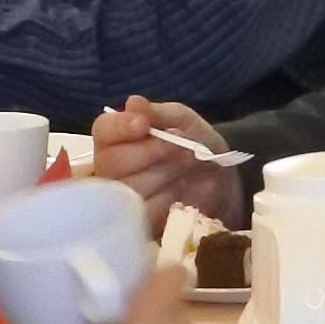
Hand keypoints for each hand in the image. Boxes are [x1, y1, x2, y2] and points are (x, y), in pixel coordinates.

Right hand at [92, 97, 248, 225]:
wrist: (222, 178)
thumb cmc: (195, 143)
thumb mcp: (182, 120)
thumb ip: (158, 113)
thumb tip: (133, 102)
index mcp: (115, 137)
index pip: (102, 130)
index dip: (120, 128)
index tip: (145, 125)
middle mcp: (110, 168)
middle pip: (113, 162)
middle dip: (152, 152)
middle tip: (183, 147)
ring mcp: (120, 198)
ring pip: (129, 187)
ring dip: (165, 174)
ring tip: (188, 165)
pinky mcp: (137, 221)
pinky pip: (145, 211)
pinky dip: (169, 197)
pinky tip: (184, 188)